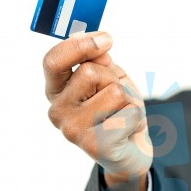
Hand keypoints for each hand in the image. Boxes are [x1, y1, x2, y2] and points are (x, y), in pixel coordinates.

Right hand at [43, 31, 152, 190]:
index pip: (53, 61)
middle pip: (90, 72)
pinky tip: (126, 131)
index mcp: (57, 90)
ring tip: (122, 115)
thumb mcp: (109, 78)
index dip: (78, 45)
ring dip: (128, 100)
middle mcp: (57, 110)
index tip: (106, 40)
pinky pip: (128, 114)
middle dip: (113, 79)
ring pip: (114, 92)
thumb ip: (100, 62)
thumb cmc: (117, 111)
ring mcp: (72, 130)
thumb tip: (99, 48)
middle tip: (116, 98)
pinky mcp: (94, 146)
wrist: (130, 150)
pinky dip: (136, 118)